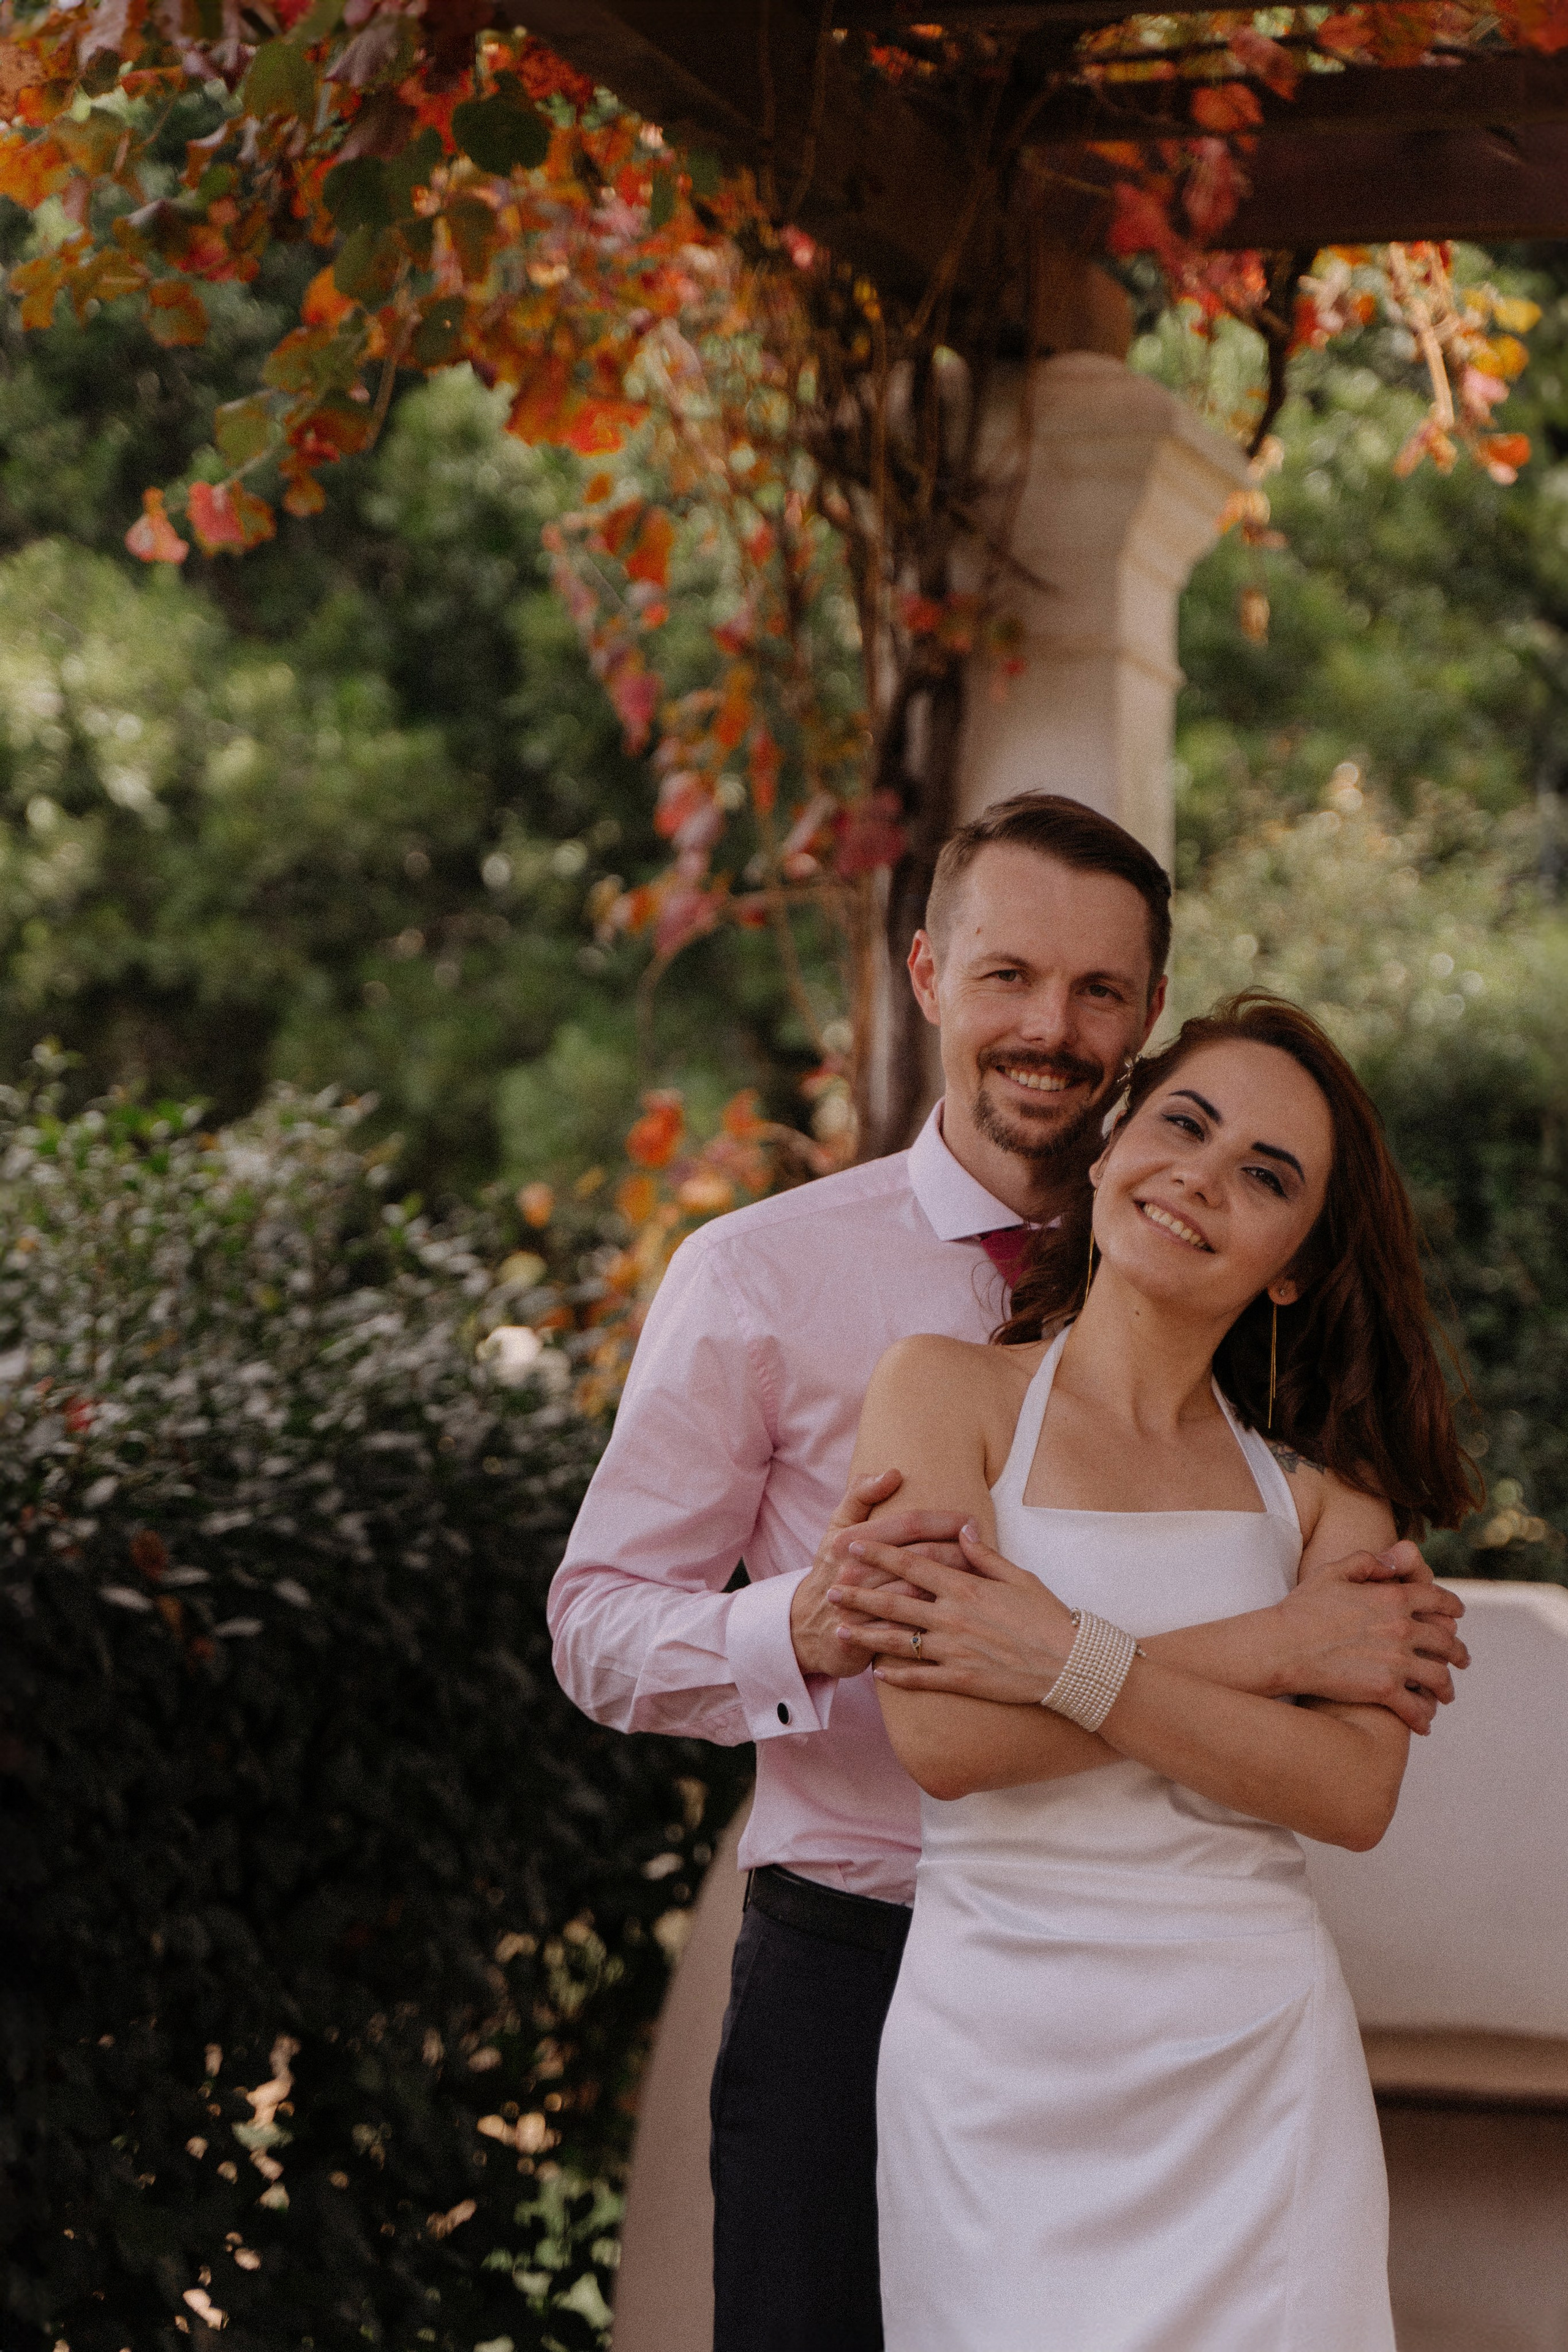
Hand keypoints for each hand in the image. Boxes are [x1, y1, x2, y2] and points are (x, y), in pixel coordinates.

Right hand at [790, 1469, 970, 1678]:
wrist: (806, 1627)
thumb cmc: (831, 1570)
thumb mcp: (837, 1528)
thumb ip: (860, 1495)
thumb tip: (893, 1473)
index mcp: (851, 1541)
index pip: (909, 1524)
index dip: (945, 1520)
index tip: (972, 1520)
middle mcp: (855, 1572)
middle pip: (922, 1558)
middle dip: (960, 1552)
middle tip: (987, 1549)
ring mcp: (861, 1607)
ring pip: (922, 1593)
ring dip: (955, 1587)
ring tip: (984, 1580)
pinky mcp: (869, 1638)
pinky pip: (913, 1628)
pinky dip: (939, 1620)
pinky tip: (963, 1614)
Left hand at [830, 1522, 1077, 1702]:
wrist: (1070, 1664)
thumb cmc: (1048, 1617)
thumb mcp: (1019, 1577)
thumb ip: (985, 1555)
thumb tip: (963, 1528)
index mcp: (965, 1588)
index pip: (911, 1566)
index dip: (878, 1555)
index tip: (851, 1545)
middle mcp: (952, 1618)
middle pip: (893, 1603)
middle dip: (857, 1595)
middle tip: (828, 1589)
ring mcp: (954, 1651)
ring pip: (898, 1643)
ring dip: (865, 1636)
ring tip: (839, 1630)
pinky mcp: (960, 1680)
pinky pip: (920, 1678)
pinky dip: (895, 1677)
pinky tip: (876, 1675)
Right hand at [1276, 1541, 1468, 1732]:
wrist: (1283, 1647)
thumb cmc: (1302, 1609)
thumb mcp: (1332, 1572)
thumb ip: (1367, 1562)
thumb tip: (1394, 1564)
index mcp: (1393, 1597)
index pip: (1437, 1600)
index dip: (1453, 1606)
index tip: (1458, 1615)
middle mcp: (1401, 1628)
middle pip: (1445, 1641)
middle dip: (1457, 1652)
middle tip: (1461, 1660)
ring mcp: (1396, 1661)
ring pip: (1438, 1677)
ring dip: (1446, 1687)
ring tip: (1445, 1695)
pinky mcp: (1384, 1690)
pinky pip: (1415, 1706)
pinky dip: (1423, 1717)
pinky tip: (1423, 1724)